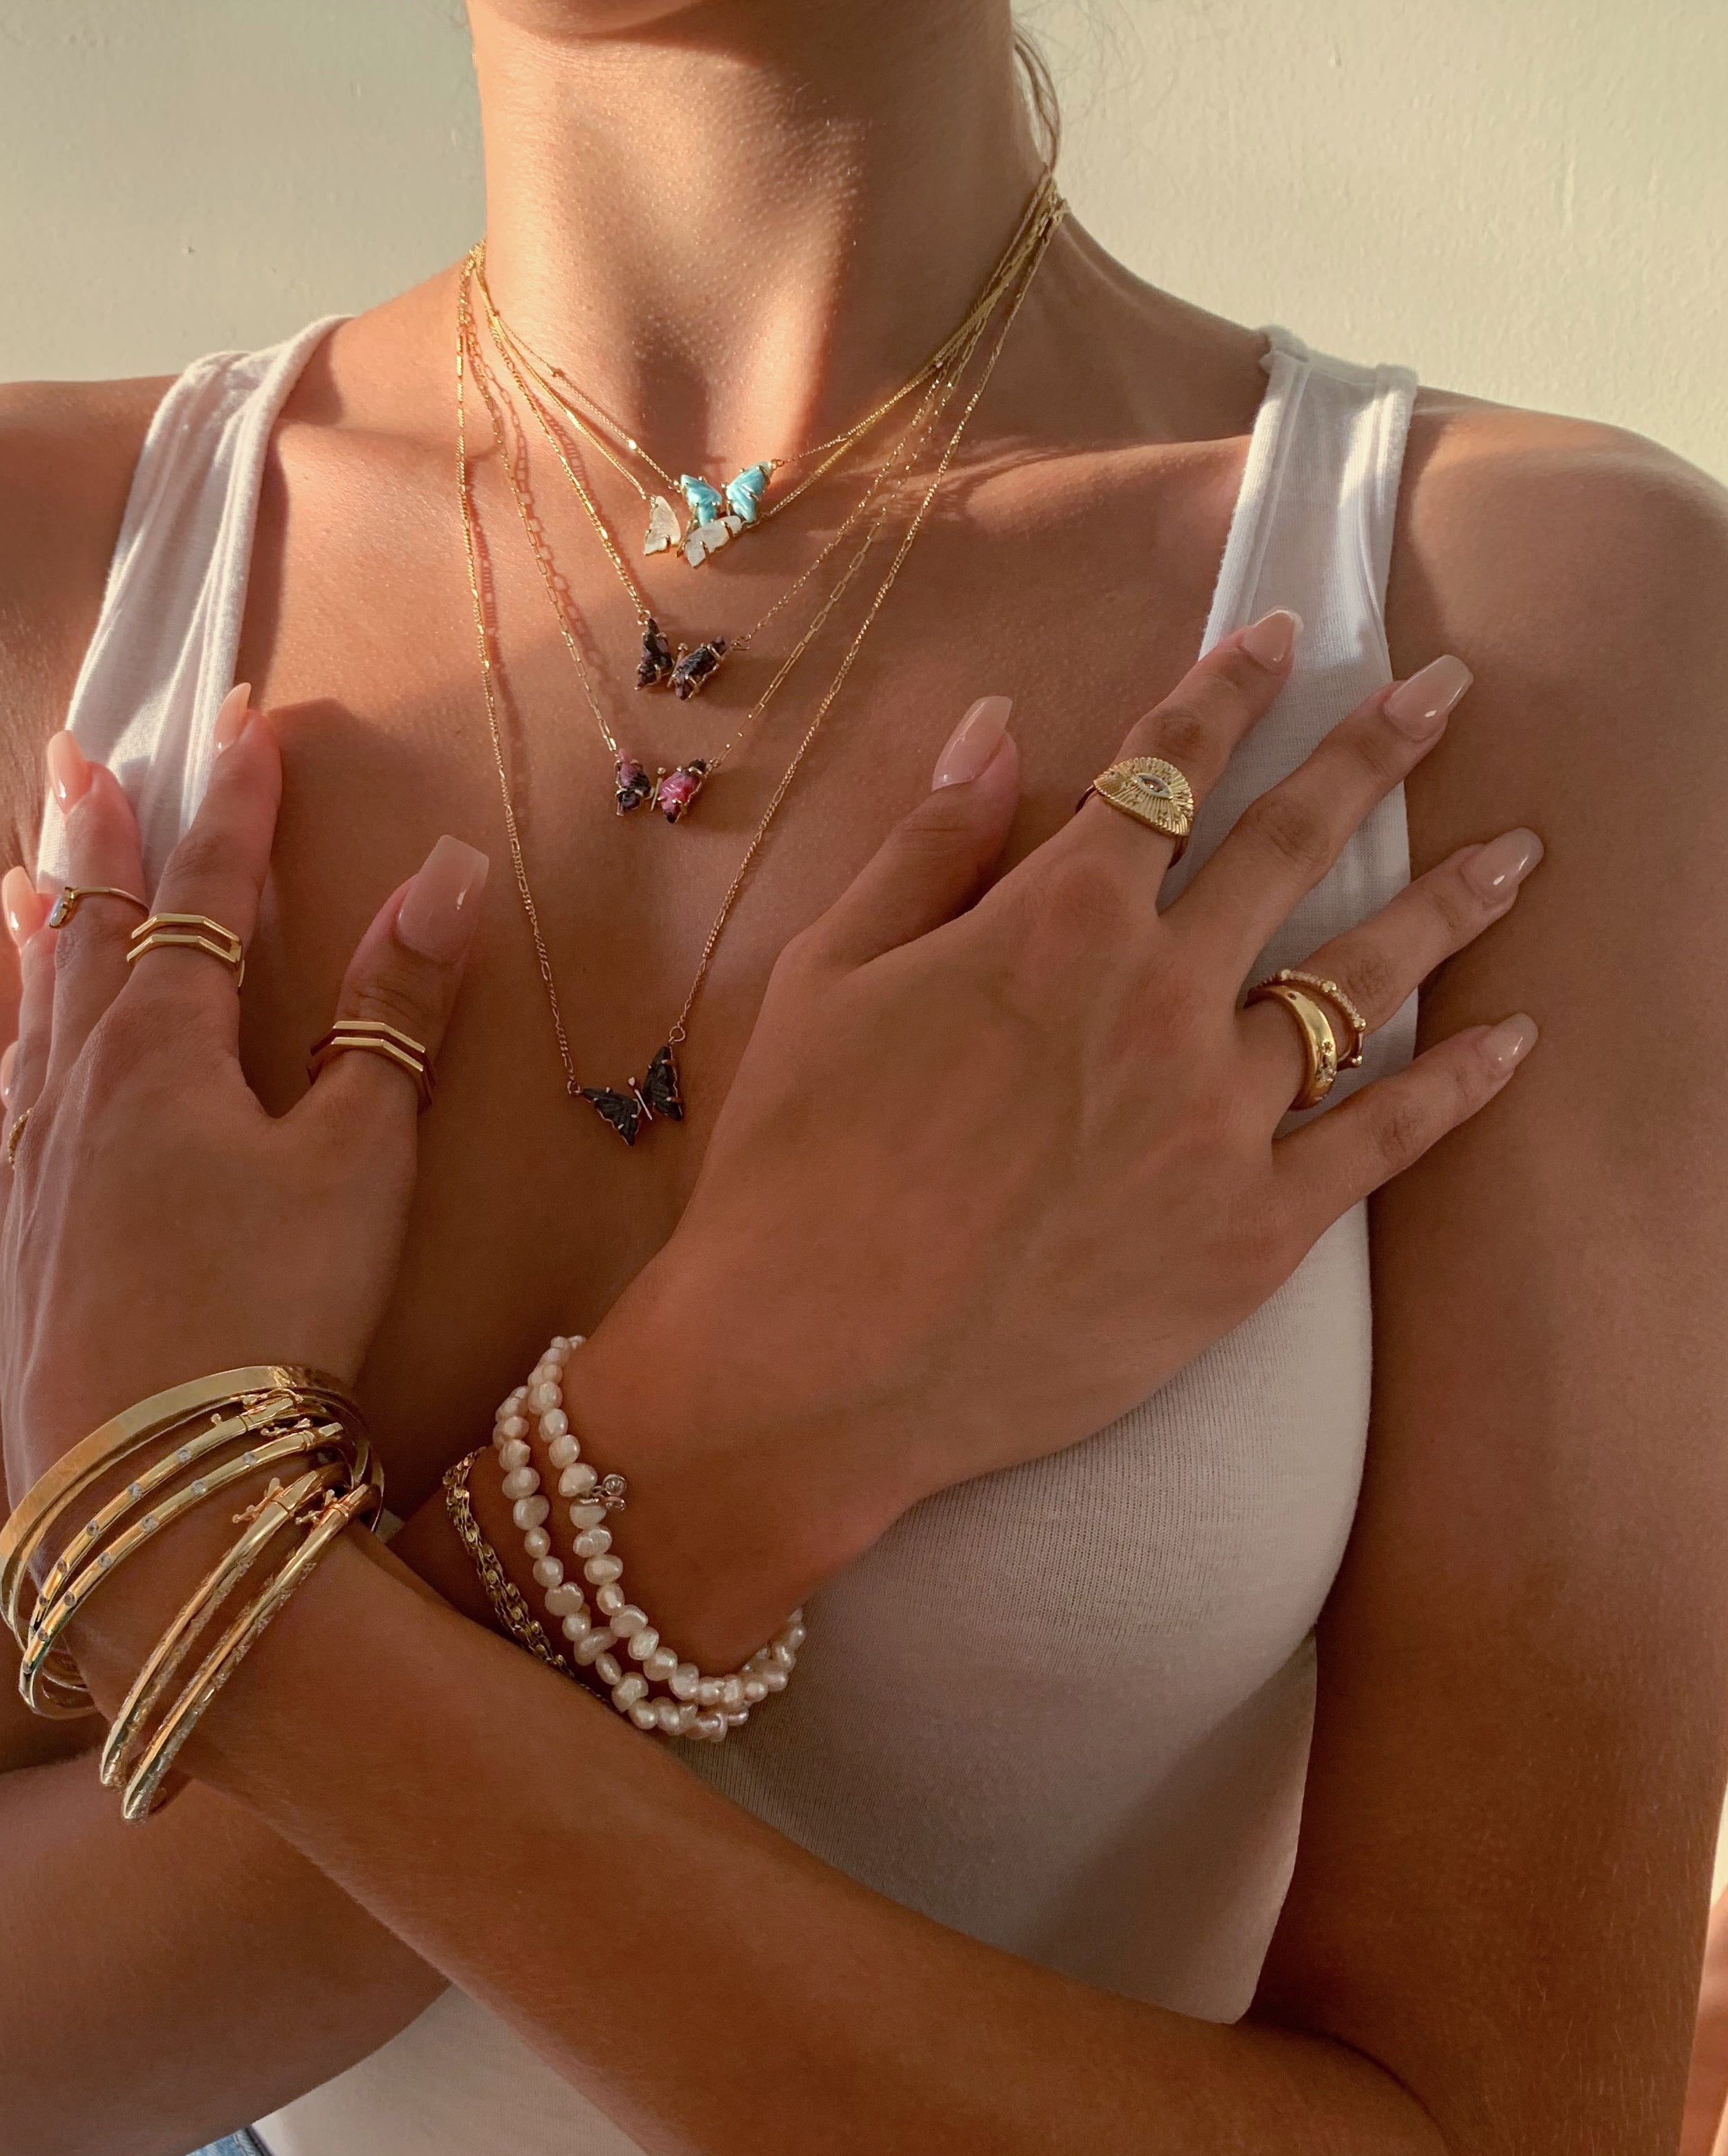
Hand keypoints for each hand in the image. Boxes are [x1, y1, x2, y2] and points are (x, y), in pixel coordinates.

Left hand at [0, 695, 486, 1497]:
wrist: (150, 1482)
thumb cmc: (270, 1309)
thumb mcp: (362, 1156)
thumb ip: (396, 1013)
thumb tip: (446, 872)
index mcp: (164, 1051)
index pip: (203, 895)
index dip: (232, 810)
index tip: (240, 727)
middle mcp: (79, 1093)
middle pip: (89, 935)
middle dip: (94, 838)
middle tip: (76, 755)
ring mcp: (35, 1174)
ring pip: (34, 1020)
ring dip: (41, 938)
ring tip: (22, 879)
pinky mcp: (20, 1250)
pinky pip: (10, 1110)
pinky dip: (18, 1053)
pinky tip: (18, 1072)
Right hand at [570, 616, 1539, 1595]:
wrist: (816, 1362)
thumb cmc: (796, 1163)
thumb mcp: (824, 977)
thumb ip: (927, 845)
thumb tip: (993, 720)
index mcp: (1055, 920)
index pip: (1164, 767)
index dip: (1224, 690)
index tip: (1278, 635)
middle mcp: (1159, 997)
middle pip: (1292, 846)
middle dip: (1372, 752)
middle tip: (1444, 694)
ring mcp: (1219, 1118)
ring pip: (1362, 986)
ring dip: (1447, 906)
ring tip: (1517, 856)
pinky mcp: (1250, 1234)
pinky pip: (1380, 1144)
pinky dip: (1455, 1088)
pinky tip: (1511, 1043)